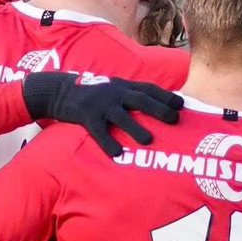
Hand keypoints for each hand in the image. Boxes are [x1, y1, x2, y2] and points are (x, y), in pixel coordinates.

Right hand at [22, 73, 183, 155]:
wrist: (60, 90)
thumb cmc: (92, 93)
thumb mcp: (112, 88)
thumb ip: (130, 95)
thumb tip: (155, 107)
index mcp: (123, 86)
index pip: (149, 89)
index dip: (165, 96)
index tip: (181, 105)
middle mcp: (114, 93)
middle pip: (140, 100)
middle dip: (158, 109)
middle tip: (174, 120)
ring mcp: (100, 104)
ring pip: (121, 116)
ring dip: (135, 128)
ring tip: (148, 141)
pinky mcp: (86, 116)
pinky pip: (99, 132)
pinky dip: (108, 143)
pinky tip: (117, 154)